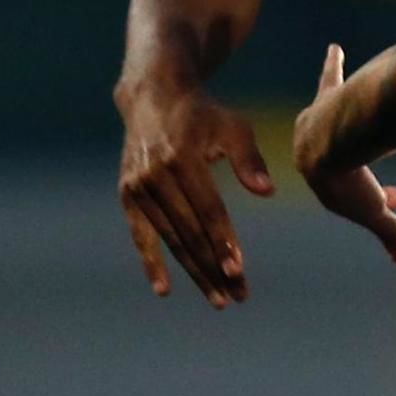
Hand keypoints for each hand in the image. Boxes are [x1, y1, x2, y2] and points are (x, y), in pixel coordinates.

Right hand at [117, 88, 273, 307]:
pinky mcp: (127, 194)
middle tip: (236, 296)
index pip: (207, 209)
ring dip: (194, 271)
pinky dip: (151, 263)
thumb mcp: (232, 126)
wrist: (153, 98)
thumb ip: (249, 159)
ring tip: (218, 298)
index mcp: (183, 157)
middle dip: (214, 267)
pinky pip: (140, 235)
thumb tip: (267, 192)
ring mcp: (138, 186)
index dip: (223, 241)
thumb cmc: (204, 115)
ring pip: (171, 239)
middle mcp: (156, 174)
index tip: (238, 270)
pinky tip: (165, 289)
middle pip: (190, 232)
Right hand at [293, 44, 395, 262]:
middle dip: (362, 166)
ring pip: (333, 122)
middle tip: (390, 168)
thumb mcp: (374, 210)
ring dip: (351, 127)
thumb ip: (389, 232)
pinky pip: (328, 77)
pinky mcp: (328, 94)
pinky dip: (332, 65)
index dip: (376, 197)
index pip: (349, 191)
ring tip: (369, 122)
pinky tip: (335, 48)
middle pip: (341, 158)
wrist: (337, 141)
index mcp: (320, 177)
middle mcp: (311, 147)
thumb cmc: (352, 179)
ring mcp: (318, 118)